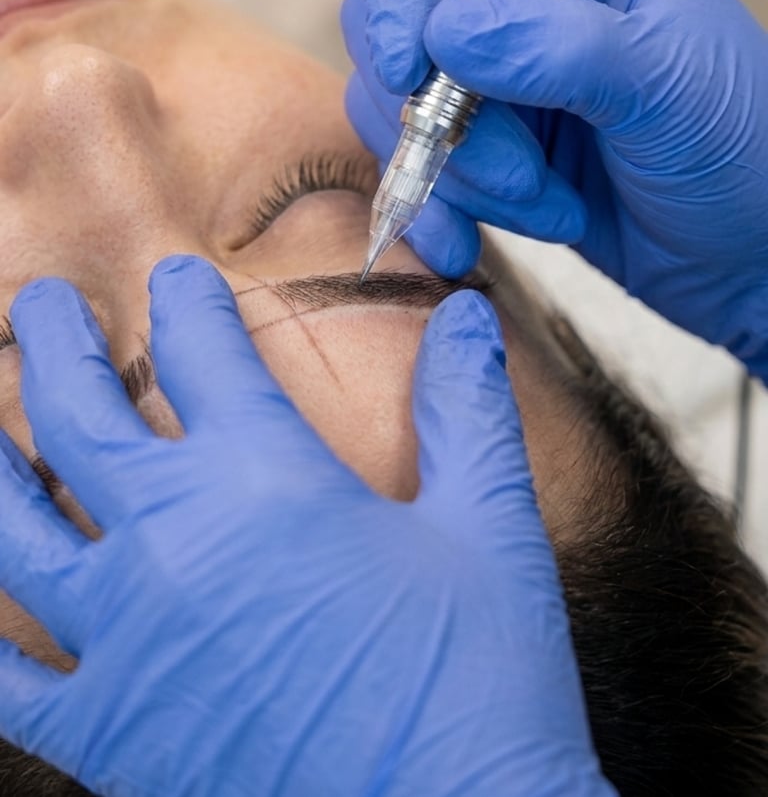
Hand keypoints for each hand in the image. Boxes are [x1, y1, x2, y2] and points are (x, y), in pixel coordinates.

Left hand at [0, 257, 613, 796]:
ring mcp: (128, 639)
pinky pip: (7, 680)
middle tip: (42, 302)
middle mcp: (177, 541)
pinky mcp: (110, 733)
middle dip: (55, 339)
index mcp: (269, 481)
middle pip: (78, 410)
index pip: (203, 351)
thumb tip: (468, 314)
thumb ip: (468, 410)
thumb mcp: (489, 529)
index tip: (178, 279)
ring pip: (15, 524)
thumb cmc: (477, 684)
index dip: (187, 301)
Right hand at [343, 0, 767, 376]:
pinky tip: (470, 241)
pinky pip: (405, 156)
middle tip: (518, 167)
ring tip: (546, 203)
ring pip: (390, 93)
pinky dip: (435, 204)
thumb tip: (442, 33)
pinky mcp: (478, 133)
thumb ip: (561, 47)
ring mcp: (490, 60)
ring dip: (456, 168)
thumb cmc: (745, 141)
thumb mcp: (669, 83)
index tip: (407, 63)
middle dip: (439, 104)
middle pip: (391, 5)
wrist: (751, 248)